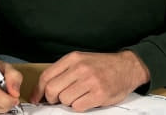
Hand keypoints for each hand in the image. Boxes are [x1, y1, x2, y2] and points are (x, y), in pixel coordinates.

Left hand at [29, 51, 149, 111]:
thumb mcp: (81, 60)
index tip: (37, 98)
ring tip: (78, 96)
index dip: (39, 91)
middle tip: (59, 100)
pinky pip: (78, 107)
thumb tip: (43, 90)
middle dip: (52, 99)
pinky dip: (79, 106)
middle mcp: (80, 68)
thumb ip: (64, 72)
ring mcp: (90, 81)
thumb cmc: (102, 66)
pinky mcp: (99, 94)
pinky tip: (87, 100)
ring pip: (65, 100)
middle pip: (53, 90)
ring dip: (68, 102)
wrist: (128, 67)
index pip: (47, 76)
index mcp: (73, 58)